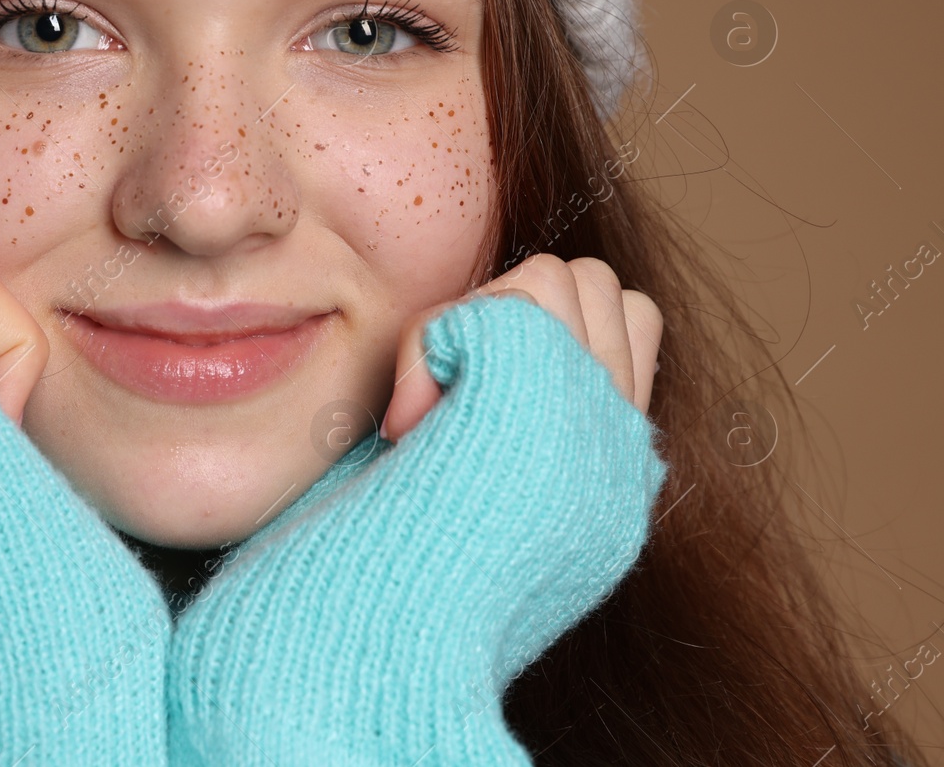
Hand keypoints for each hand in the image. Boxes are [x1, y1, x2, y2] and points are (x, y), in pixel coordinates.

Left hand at [166, 257, 669, 764]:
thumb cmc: (346, 592)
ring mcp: (594, 437)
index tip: (441, 421)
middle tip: (429, 419)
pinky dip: (441, 338)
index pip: (623, 332)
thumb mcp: (440, 502)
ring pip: (565, 280)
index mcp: (600, 489)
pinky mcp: (548, 414)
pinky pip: (516, 298)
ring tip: (417, 424)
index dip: (528, 338)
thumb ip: (481, 426)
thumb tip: (468, 361)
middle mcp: (618, 465)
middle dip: (508, 315)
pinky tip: (401, 426)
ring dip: (477, 319)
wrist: (330, 672)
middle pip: (600, 292)